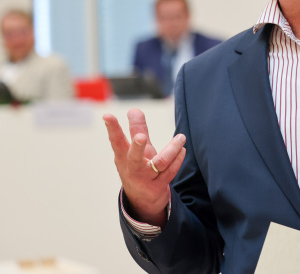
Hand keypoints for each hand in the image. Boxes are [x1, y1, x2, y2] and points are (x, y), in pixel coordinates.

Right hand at [103, 108, 186, 226]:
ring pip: (159, 163)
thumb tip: (134, 109)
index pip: (116, 141)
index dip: (112, 129)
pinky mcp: (158, 187)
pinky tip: (182, 150)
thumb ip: (137, 130)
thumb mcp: (135, 151)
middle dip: (137, 147)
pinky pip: (170, 172)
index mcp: (123, 158)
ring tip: (181, 138)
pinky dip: (178, 160)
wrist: (142, 201)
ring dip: (172, 149)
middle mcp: (132, 169)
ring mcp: (145, 179)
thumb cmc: (138, 168)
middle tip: (141, 136)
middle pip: (134, 157)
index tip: (107, 115)